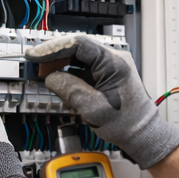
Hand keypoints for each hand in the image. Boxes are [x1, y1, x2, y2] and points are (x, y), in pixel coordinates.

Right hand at [26, 34, 178, 167]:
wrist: (141, 133)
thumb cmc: (125, 123)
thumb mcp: (92, 108)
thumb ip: (69, 89)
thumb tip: (51, 78)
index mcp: (114, 63)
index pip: (79, 44)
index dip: (54, 48)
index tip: (37, 55)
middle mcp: (115, 59)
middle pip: (78, 47)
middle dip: (55, 55)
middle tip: (37, 64)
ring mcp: (112, 66)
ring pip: (80, 57)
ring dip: (61, 64)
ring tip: (45, 73)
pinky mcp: (108, 74)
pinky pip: (85, 67)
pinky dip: (70, 72)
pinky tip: (59, 80)